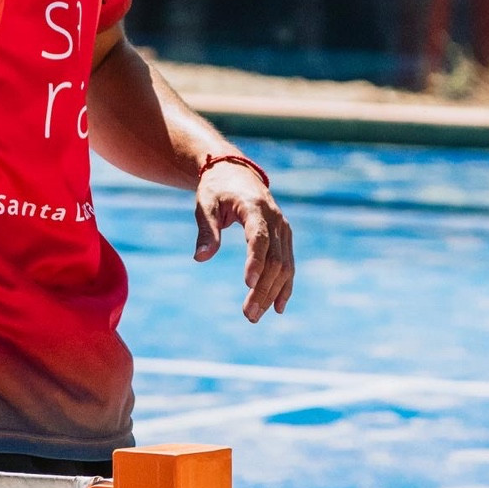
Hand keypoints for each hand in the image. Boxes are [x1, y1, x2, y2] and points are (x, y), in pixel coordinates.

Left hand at [193, 161, 293, 321]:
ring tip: (255, 315)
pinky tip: (277, 307)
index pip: (259, 237)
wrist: (236, 172)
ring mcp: (283, 228)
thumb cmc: (217, 189)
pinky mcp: (284, 237)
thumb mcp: (205, 204)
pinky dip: (284, 286)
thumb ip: (206, 231)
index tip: (247, 284)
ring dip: (272, 293)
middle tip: (248, 314)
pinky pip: (288, 264)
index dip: (255, 261)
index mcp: (254, 207)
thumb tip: (200, 258)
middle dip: (263, 288)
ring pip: (284, 265)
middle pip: (274, 258)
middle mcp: (275, 218)